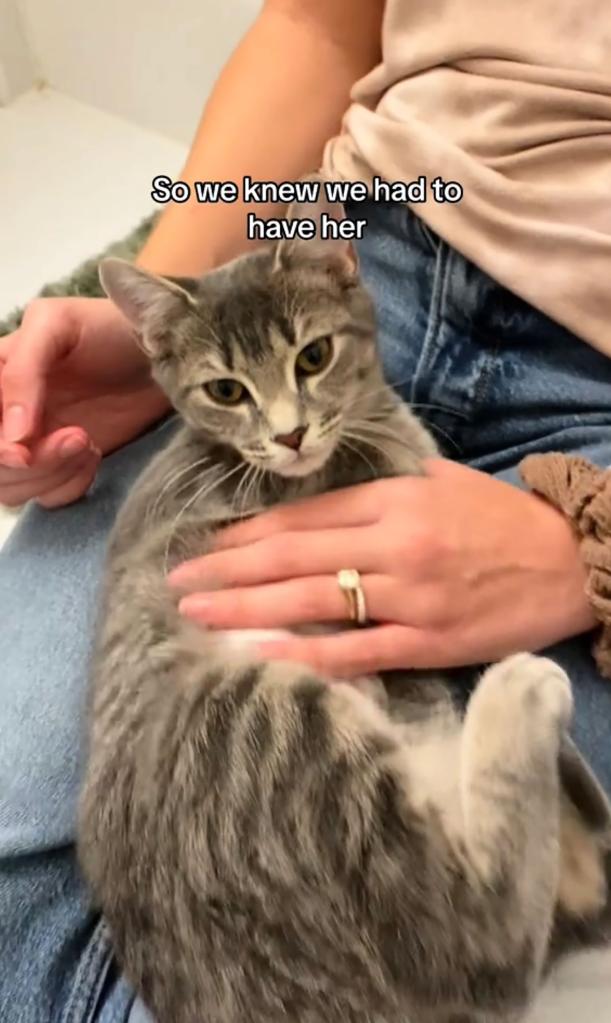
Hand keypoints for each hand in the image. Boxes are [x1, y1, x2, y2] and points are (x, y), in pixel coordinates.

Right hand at [0, 297, 168, 506]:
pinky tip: (95, 454)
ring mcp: (34, 442)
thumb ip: (22, 372)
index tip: (22, 451)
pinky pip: (48, 497)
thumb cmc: (108, 327)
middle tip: (77, 438)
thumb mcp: (56, 326)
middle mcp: (6, 413)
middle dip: (31, 463)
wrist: (164, 353)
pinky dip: (71, 485)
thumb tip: (11, 436)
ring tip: (88, 442)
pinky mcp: (64, 465)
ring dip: (52, 474)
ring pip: (13, 488)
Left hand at [168, 459, 595, 676]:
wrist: (573, 563)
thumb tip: (323, 503)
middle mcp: (395, 543)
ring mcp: (410, 595)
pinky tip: (258, 654)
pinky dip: (303, 653)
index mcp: (395, 500)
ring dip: (246, 608)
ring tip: (197, 615)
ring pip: (312, 601)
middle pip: (292, 557)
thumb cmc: (504, 519)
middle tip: (176, 584)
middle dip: (226, 570)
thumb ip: (381, 490)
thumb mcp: (442, 482)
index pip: (303, 517)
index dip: (246, 533)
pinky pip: (355, 651)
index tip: (205, 546)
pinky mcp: (430, 641)